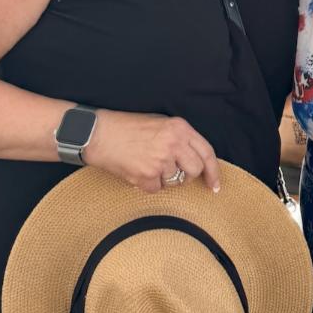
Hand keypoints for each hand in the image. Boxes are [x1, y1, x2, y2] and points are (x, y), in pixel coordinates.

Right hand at [83, 109, 220, 192]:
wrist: (98, 133)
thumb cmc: (127, 127)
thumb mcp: (160, 123)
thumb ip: (180, 138)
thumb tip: (196, 159)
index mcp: (180, 128)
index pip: (207, 153)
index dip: (213, 171)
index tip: (214, 185)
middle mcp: (174, 143)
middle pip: (195, 170)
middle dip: (187, 176)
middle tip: (172, 172)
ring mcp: (160, 160)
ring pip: (176, 182)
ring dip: (164, 179)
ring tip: (147, 164)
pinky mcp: (146, 175)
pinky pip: (156, 189)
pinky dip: (147, 185)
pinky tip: (137, 171)